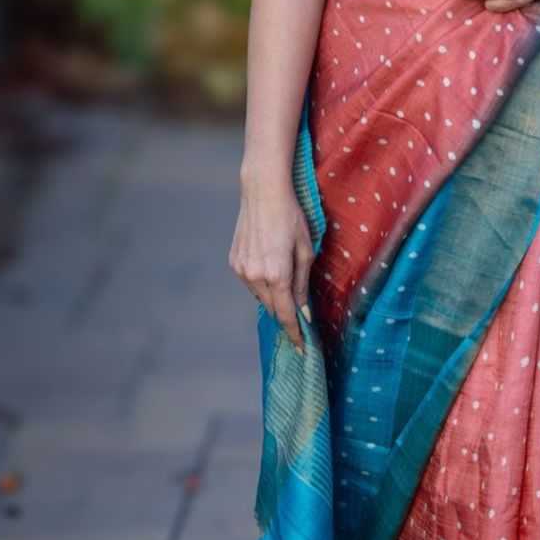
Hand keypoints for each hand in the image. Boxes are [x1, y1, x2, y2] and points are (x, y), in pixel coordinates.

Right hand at [229, 177, 311, 352]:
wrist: (262, 192)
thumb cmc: (291, 217)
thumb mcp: (306, 250)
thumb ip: (303, 283)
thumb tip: (304, 310)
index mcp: (277, 274)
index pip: (286, 314)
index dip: (295, 333)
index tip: (302, 347)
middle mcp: (255, 276)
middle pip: (272, 308)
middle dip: (286, 315)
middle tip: (300, 317)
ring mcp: (241, 269)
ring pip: (260, 296)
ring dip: (273, 297)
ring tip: (286, 285)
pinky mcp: (234, 261)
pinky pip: (251, 282)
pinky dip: (262, 283)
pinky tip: (270, 268)